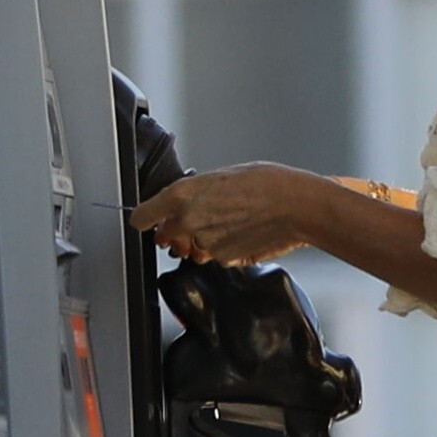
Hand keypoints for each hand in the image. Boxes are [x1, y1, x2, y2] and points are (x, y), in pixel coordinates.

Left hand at [129, 162, 311, 265]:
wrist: (295, 206)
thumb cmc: (266, 184)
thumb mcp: (222, 176)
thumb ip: (195, 193)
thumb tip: (184, 205)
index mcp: (182, 196)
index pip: (141, 217)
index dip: (145, 219)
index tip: (149, 220)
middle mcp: (187, 222)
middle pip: (166, 236)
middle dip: (177, 231)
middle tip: (201, 218)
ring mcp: (205, 245)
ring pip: (193, 247)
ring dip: (203, 240)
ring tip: (231, 222)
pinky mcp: (223, 260)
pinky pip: (215, 255)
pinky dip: (224, 247)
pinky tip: (242, 232)